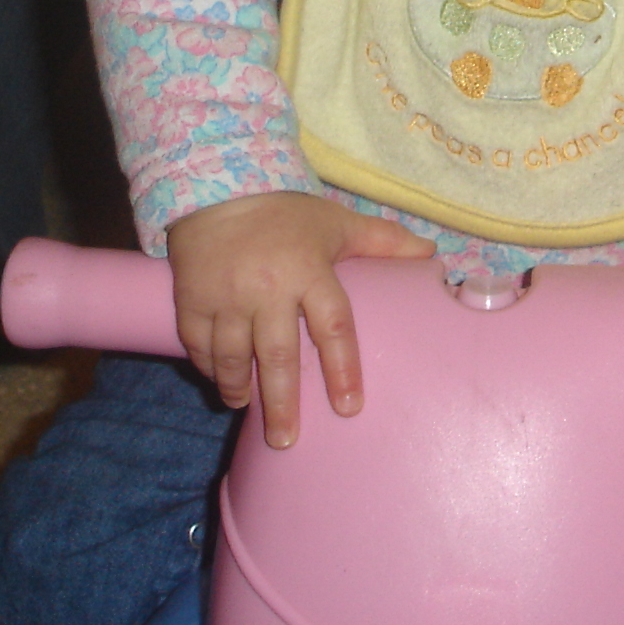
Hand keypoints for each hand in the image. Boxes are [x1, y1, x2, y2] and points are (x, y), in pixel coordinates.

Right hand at [163, 192, 434, 447]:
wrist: (217, 183)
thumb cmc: (285, 212)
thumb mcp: (336, 222)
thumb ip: (383, 241)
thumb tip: (431, 255)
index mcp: (310, 270)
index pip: (333, 327)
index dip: (343, 369)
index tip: (349, 408)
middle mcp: (268, 288)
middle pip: (278, 356)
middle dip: (282, 404)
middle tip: (286, 441)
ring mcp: (226, 296)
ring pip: (233, 357)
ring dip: (239, 389)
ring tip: (247, 410)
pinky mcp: (192, 298)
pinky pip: (199, 343)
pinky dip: (208, 366)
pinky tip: (219, 380)